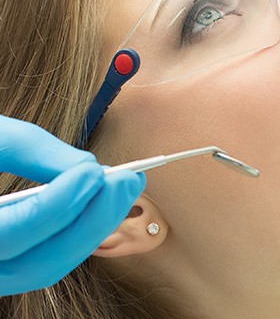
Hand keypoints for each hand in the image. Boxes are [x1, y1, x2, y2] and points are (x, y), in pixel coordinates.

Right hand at [0, 115, 144, 295]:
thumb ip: (33, 151)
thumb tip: (89, 167)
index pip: (14, 233)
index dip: (60, 204)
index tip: (94, 172)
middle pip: (40, 263)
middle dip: (93, 222)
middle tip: (129, 180)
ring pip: (47, 267)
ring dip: (94, 228)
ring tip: (124, 187)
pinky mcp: (6, 263)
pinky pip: (45, 258)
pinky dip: (78, 232)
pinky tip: (100, 203)